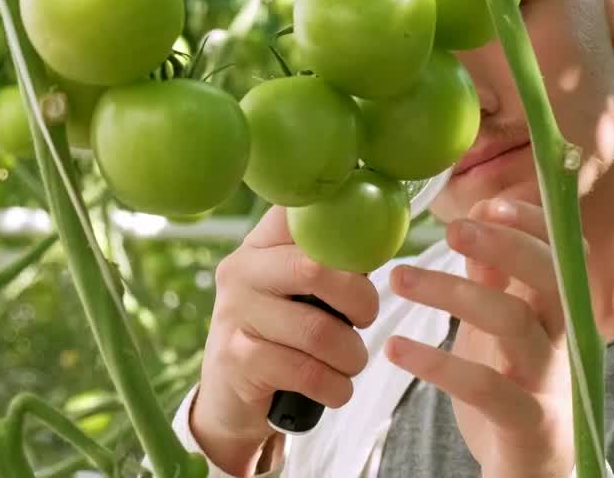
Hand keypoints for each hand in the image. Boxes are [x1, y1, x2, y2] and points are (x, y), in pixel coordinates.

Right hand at [191, 207, 379, 475]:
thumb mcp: (297, 292)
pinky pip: (307, 372)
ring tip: (352, 362)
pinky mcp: (236, 359)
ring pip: (317, 330)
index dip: (346, 227)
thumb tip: (383, 239)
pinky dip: (335, 386)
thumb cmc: (282, 336)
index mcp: (261, 244)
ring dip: (351, 355)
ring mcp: (234, 314)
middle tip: (366, 319)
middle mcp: (241, 270)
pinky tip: (336, 388)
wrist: (231, 399)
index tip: (368, 256)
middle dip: (360, 301)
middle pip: (316, 269)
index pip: (301, 213)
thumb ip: (330, 264)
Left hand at [386, 197, 575, 477]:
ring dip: (452, 294)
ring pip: (513, 322)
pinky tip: (396, 347)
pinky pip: (486, 386)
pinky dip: (438, 362)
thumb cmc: (515, 386)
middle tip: (451, 230)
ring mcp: (549, 380)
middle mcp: (565, 338)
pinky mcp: (528, 422)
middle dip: (504, 245)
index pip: (563, 250)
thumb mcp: (503, 325)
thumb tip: (474, 220)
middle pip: (549, 276)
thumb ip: (494, 277)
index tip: (489, 203)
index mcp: (560, 308)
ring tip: (398, 279)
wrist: (532, 470)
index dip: (533, 222)